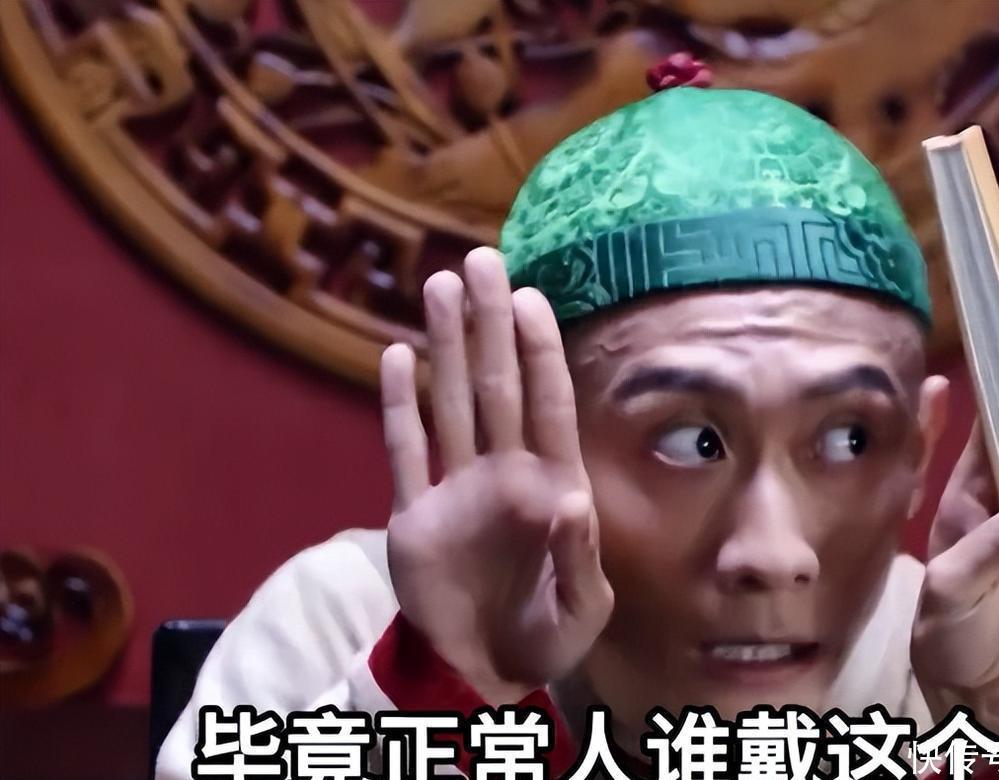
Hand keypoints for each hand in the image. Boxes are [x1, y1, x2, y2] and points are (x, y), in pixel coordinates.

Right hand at [381, 248, 613, 703]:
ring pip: (451, 402)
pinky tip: (399, 358)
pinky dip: (400, 407)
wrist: (483, 676)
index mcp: (552, 487)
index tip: (530, 296)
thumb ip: (581, 560)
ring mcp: (456, 489)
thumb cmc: (545, 639)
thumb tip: (572, 501)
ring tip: (439, 287)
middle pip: (497, 384)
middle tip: (481, 260)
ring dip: (445, 347)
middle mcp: (504, 473)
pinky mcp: (413, 514)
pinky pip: (406, 451)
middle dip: (490, 324)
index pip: (547, 404)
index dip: (539, 351)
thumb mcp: (582, 611)